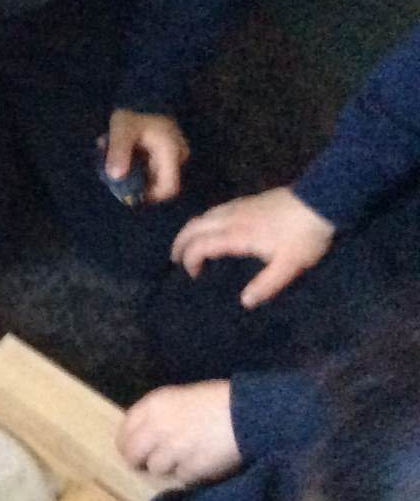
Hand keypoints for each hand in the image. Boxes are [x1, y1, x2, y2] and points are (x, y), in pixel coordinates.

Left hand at [106, 109, 189, 202]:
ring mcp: (172, 153)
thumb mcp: (122, 130)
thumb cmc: (135, 111)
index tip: (127, 194)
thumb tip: (115, 177)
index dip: (150, 196)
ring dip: (131, 170)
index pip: (168, 188)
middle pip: (157, 183)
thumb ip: (119, 152)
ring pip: (151, 174)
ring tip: (111, 155)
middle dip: (133, 180)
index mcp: (171, 153)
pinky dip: (134, 162)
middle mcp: (177, 156)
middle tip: (112, 170)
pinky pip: (150, 164)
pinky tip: (118, 150)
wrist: (145, 91)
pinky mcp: (165, 150)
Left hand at [119, 380, 236, 483]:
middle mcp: (156, 427)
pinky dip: (189, 474)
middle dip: (140, 461)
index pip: (124, 431)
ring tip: (186, 458)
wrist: (249, 413)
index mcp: (152, 405)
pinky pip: (181, 477)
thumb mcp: (181, 398)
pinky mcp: (190, 468)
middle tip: (151, 464)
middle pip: (132, 454)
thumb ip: (159, 415)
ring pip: (156, 468)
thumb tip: (145, 435)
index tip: (135, 450)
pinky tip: (201, 463)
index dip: (128, 443)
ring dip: (168, 467)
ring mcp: (172, 449)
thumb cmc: (218, 401)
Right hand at [170, 186, 333, 307]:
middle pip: (194, 226)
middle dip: (181, 242)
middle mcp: (231, 218)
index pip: (200, 245)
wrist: (323, 199)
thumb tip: (245, 302)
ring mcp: (239, 206)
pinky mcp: (249, 201)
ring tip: (189, 243)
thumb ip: (266, 284)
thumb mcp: (290, 265)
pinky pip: (215, 210)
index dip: (190, 260)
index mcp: (236, 235)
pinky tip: (213, 227)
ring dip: (191, 230)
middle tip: (176, 258)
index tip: (194, 275)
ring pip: (204, 215)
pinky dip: (205, 221)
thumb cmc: (305, 234)